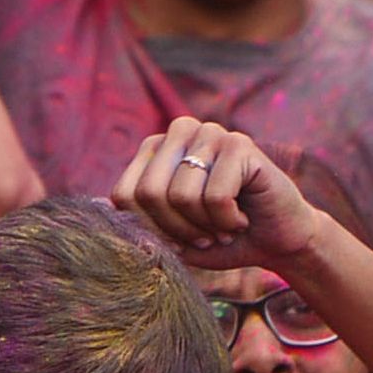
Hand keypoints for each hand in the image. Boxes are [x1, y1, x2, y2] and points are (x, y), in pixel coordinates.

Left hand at [112, 118, 332, 268]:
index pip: (124, 195)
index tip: (178, 239)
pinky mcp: (240, 144)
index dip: (150, 230)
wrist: (279, 240)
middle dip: (177, 231)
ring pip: (181, 196)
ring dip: (205, 228)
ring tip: (224, 226)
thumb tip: (94, 209)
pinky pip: (214, 197)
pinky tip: (243, 216)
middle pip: (148, 194)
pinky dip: (228, 221)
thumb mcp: (173, 236)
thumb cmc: (221, 237)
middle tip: (205, 237)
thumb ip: (138, 223)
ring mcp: (210, 133)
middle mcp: (179, 132)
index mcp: (155, 149)